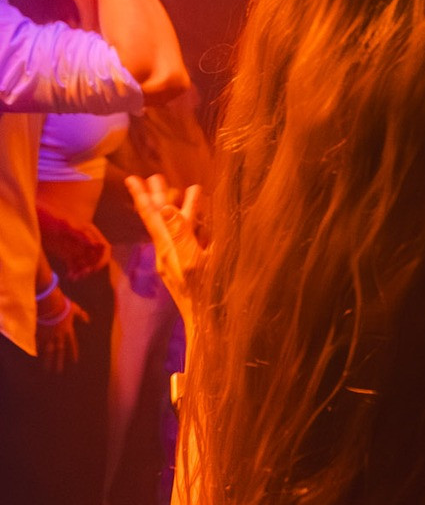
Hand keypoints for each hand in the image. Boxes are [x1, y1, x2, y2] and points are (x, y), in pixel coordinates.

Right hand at [37, 295, 86, 372]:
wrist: (49, 303)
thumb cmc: (63, 304)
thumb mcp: (75, 308)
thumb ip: (81, 315)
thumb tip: (89, 320)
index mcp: (67, 330)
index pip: (72, 344)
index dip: (73, 353)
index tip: (74, 362)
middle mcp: (58, 335)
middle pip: (59, 351)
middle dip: (59, 362)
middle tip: (58, 372)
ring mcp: (48, 335)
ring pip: (48, 351)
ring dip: (48, 361)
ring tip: (47, 370)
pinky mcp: (39, 333)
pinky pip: (37, 343)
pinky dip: (36, 350)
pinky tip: (36, 356)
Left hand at [126, 173, 206, 323]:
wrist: (212, 327)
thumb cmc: (207, 295)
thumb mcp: (192, 262)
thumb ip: (180, 235)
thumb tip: (165, 208)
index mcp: (169, 249)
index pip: (152, 217)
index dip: (143, 196)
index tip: (132, 178)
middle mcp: (172, 253)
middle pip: (163, 219)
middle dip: (159, 197)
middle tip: (155, 176)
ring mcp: (183, 261)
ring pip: (182, 228)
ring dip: (183, 208)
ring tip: (191, 190)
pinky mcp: (195, 268)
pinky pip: (194, 240)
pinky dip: (197, 225)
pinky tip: (206, 220)